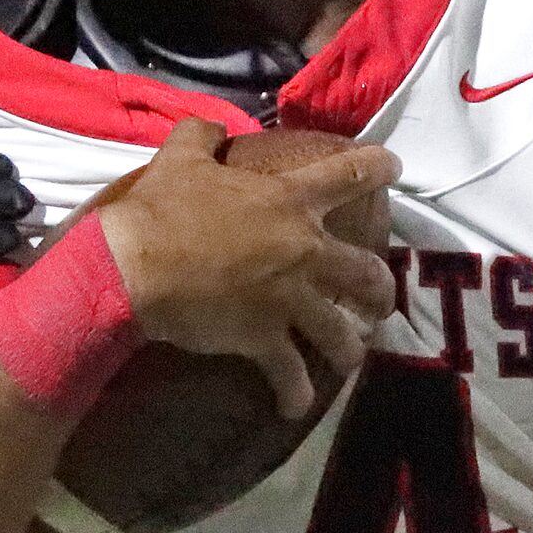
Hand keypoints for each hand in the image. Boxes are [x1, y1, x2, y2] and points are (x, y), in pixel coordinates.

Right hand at [97, 119, 400, 418]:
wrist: (136, 267)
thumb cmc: (162, 209)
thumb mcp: (181, 157)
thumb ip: (203, 136)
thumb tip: (213, 126)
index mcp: (290, 200)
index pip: (350, 175)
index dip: (379, 167)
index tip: (396, 168)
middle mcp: (304, 250)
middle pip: (365, 271)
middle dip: (381, 288)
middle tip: (382, 297)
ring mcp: (290, 299)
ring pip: (340, 331)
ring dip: (349, 349)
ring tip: (351, 358)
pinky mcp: (265, 338)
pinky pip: (291, 373)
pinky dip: (295, 394)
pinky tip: (295, 406)